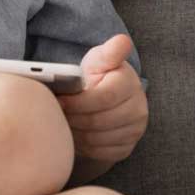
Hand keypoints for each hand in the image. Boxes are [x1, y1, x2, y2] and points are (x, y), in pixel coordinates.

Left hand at [58, 33, 147, 163]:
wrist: (106, 101)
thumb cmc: (98, 77)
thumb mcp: (99, 60)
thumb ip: (109, 52)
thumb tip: (122, 41)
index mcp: (130, 84)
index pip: (104, 97)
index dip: (78, 102)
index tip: (58, 100)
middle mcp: (138, 108)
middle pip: (98, 121)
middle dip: (73, 118)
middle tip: (55, 114)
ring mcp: (135, 130)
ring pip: (97, 139)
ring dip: (75, 133)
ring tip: (63, 123)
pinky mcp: (127, 147)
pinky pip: (100, 152)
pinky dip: (84, 146)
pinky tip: (75, 134)